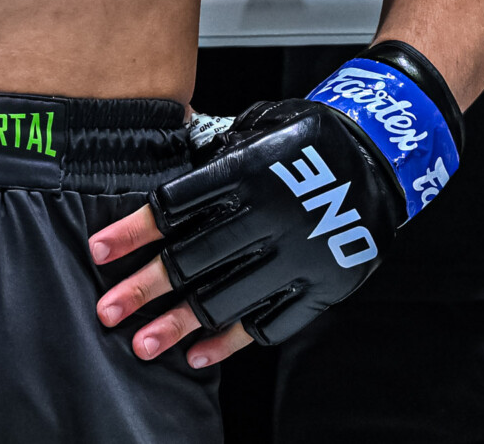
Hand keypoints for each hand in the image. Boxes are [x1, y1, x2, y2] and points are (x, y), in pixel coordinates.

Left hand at [88, 97, 407, 362]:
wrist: (382, 152)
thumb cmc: (310, 138)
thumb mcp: (257, 129)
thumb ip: (211, 159)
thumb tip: (157, 181)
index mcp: (249, 172)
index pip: (174, 207)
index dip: (133, 231)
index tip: (100, 250)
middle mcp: (270, 217)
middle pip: (192, 261)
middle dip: (143, 288)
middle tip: (108, 309)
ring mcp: (298, 256)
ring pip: (225, 300)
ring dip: (177, 325)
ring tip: (144, 343)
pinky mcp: (322, 286)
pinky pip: (269, 325)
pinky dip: (230, 342)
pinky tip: (199, 353)